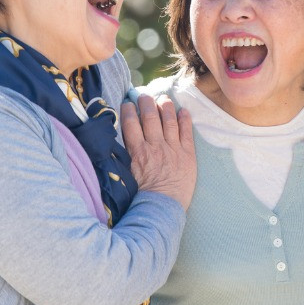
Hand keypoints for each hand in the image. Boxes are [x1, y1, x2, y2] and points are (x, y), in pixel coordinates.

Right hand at [121, 94, 195, 210]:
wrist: (162, 209)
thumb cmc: (141, 196)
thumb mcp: (126, 175)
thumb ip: (124, 157)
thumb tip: (115, 144)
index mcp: (137, 152)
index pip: (131, 124)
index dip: (129, 110)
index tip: (127, 103)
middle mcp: (155, 146)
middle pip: (150, 117)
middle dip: (146, 102)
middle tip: (143, 96)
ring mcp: (173, 149)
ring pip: (169, 120)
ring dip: (165, 106)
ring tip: (163, 98)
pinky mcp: (188, 155)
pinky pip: (187, 132)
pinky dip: (185, 120)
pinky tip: (183, 111)